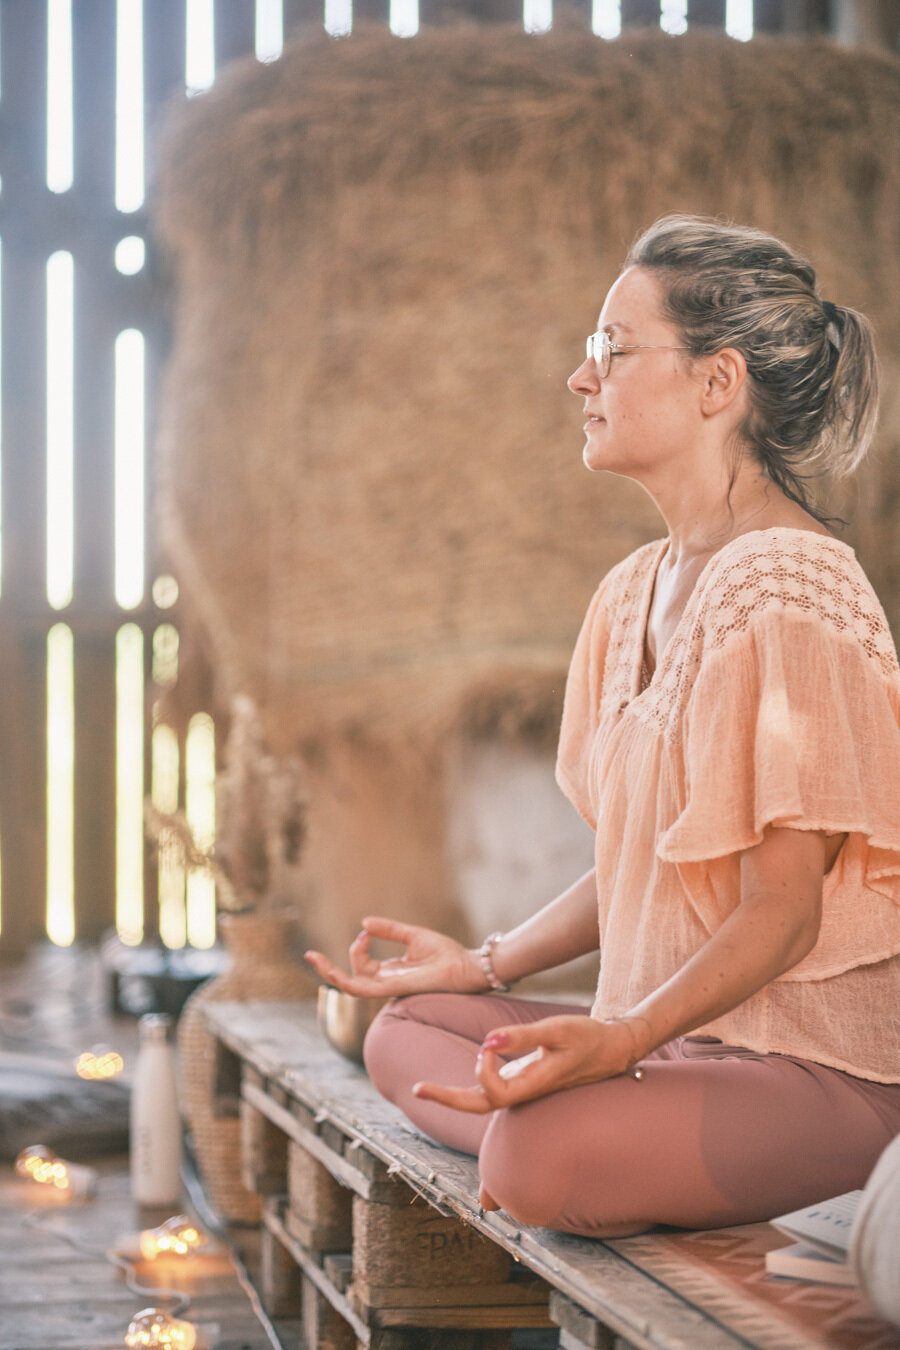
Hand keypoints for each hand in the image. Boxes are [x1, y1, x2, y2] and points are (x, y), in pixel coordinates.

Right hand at [305, 916, 487, 997]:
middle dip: (327, 968)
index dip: (357, 946)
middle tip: (309, 955)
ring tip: (313, 958)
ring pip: (349, 987)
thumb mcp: (412, 935)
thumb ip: (389, 929)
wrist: (464, 966)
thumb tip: (364, 923)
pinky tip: (333, 969)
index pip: (361, 963)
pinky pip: (361, 989)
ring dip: (329, 974)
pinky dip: (345, 980)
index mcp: (391, 971)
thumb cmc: (446, 953)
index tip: (367, 930)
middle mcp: (386, 982)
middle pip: (349, 978)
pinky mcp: (391, 989)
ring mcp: (387, 987)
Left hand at [412, 1014, 644, 1113]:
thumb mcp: (557, 1030)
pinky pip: (493, 1094)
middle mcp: (526, 1094)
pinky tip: (451, 1090)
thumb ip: (522, 1036)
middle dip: (448, 1097)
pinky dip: (473, 1091)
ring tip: (423, 1090)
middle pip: (480, 1106)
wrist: (612, 1049)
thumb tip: (488, 1041)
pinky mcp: (524, 1081)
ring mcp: (524, 1089)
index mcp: (535, 1085)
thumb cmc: (587, 1036)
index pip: (495, 1093)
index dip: (485, 1069)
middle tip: (417, 1089)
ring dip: (454, 1096)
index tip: (490, 1044)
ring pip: (484, 1103)